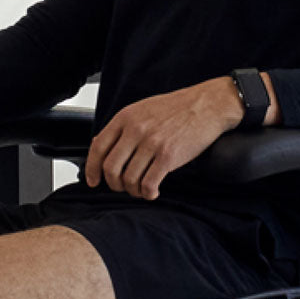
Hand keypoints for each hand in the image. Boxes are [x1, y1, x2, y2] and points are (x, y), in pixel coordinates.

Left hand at [84, 77, 243, 199]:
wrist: (207, 105)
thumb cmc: (176, 108)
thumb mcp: (142, 109)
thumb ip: (121, 127)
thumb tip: (99, 144)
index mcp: (126, 117)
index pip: (98, 148)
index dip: (92, 169)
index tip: (93, 180)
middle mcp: (136, 129)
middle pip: (111, 168)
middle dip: (114, 184)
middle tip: (121, 187)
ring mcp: (152, 143)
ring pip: (129, 179)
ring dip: (132, 191)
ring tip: (141, 189)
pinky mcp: (168, 156)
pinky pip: (148, 184)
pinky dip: (147, 193)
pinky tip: (153, 191)